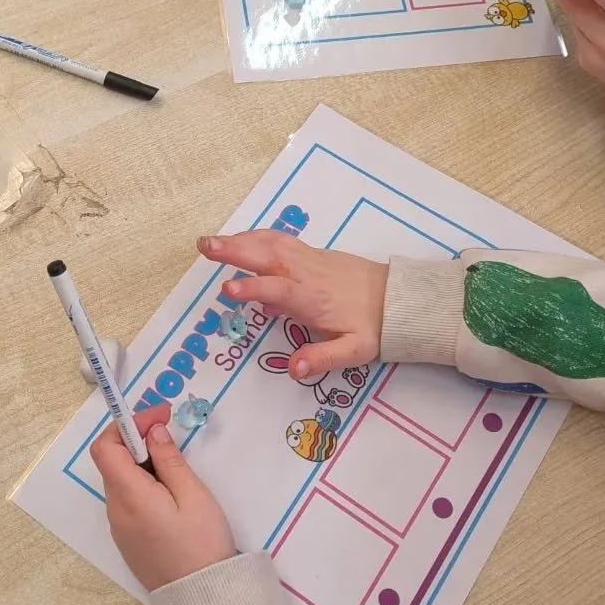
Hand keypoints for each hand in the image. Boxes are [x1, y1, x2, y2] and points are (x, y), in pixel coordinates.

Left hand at [90, 406, 235, 590]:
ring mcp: (120, 527)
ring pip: (121, 480)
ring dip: (140, 461)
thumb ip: (169, 459)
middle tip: (169, 431)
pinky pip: (127, 500)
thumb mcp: (192, 494)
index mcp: (128, 495)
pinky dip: (141, 482)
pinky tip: (168, 488)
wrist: (201, 598)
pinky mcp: (128, 539)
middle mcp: (116, 510)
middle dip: (136, 439)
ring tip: (173, 460)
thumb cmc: (200, 542)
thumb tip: (152, 431)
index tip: (158, 417)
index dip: (127, 425)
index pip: (105, 447)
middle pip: (112, 461)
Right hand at [197, 231, 385, 378]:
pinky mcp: (312, 253)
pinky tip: (240, 240)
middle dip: (235, 250)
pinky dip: (256, 236)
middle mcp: (307, 273)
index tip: (228, 289)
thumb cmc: (375, 326)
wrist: (400, 298)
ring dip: (240, 239)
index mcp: (314, 299)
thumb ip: (324, 357)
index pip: (279, 290)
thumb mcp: (356, 351)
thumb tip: (293, 368)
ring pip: (272, 243)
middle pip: (268, 256)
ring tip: (210, 242)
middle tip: (204, 246)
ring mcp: (310, 259)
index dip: (254, 289)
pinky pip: (280, 240)